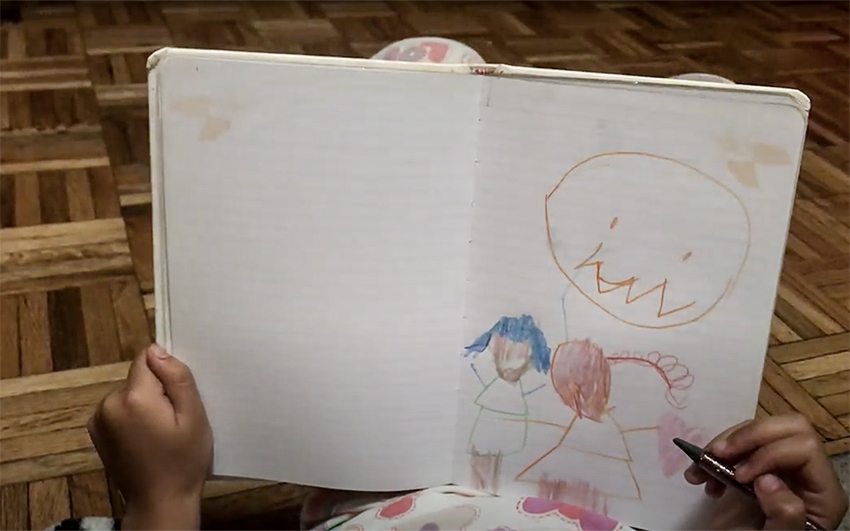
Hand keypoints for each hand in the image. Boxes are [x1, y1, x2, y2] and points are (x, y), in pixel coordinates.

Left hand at [88, 345, 212, 529]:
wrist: (160, 502)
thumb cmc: (184, 461)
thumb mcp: (194, 416)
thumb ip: (176, 378)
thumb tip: (156, 350)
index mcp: (134, 398)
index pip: (147, 360)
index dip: (166, 375)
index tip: (178, 398)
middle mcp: (109, 404)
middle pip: (138, 378)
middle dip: (157, 392)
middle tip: (174, 421)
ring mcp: (98, 419)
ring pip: (129, 393)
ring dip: (144, 405)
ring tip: (160, 433)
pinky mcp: (96, 432)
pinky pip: (118, 409)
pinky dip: (132, 417)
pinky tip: (145, 439)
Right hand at [684, 414, 847, 529]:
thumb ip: (784, 514)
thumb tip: (768, 479)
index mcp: (823, 493)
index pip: (805, 448)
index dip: (769, 454)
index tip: (738, 477)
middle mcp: (807, 474)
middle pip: (787, 427)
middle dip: (747, 436)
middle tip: (717, 455)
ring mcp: (780, 467)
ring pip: (760, 429)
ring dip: (724, 444)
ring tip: (700, 468)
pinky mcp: (754, 467)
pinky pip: (739, 443)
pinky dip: (713, 453)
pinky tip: (699, 475)